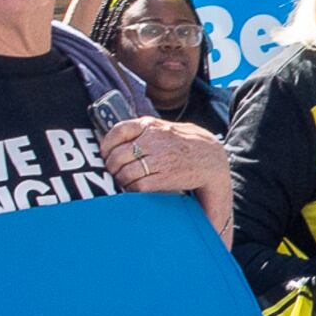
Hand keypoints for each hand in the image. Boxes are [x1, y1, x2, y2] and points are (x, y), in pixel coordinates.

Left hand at [99, 114, 223, 195]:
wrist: (209, 159)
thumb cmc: (181, 145)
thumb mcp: (162, 129)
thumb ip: (140, 132)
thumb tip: (113, 142)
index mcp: (150, 126)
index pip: (118, 132)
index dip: (107, 145)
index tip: (105, 154)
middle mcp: (153, 140)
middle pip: (118, 155)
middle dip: (111, 166)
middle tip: (113, 171)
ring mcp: (159, 159)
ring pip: (125, 173)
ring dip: (121, 180)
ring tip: (124, 181)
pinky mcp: (164, 177)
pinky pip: (137, 186)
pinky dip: (132, 189)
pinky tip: (135, 187)